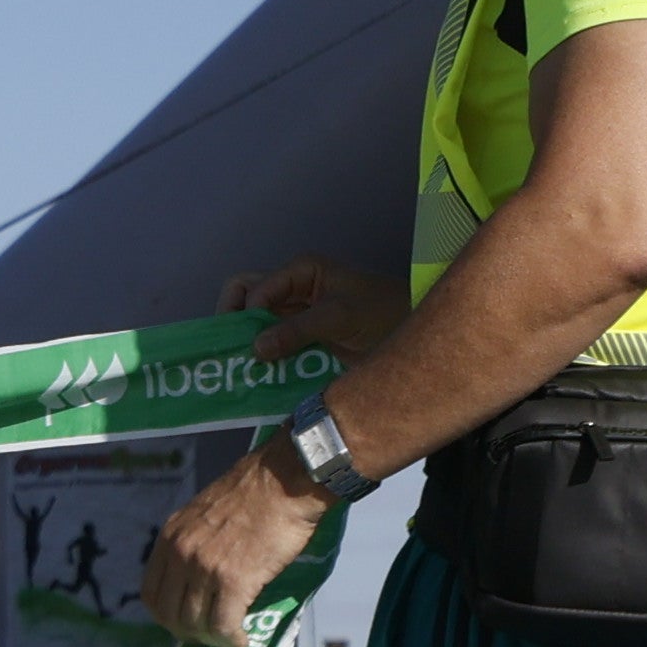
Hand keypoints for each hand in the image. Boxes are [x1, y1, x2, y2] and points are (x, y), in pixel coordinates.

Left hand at [135, 448, 324, 646]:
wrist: (285, 481)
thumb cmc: (256, 495)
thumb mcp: (205, 513)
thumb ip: (193, 542)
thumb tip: (196, 576)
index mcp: (170, 537)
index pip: (151, 592)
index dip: (166, 615)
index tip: (184, 622)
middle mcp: (181, 554)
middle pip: (170, 614)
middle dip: (188, 633)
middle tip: (209, 637)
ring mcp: (204, 568)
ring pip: (195, 623)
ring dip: (212, 639)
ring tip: (230, 638)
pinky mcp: (234, 581)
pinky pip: (224, 625)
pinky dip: (232, 640)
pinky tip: (243, 640)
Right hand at [226, 258, 411, 362]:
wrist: (416, 335)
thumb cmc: (382, 312)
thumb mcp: (340, 317)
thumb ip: (297, 330)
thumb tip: (255, 349)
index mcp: (299, 271)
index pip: (252, 287)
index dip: (243, 313)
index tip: (246, 343)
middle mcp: (291, 290)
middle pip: (244, 300)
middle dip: (234, 324)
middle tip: (231, 351)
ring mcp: (294, 315)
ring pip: (254, 325)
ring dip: (247, 343)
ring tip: (241, 367)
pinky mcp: (300, 338)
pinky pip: (271, 344)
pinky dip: (262, 358)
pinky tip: (259, 374)